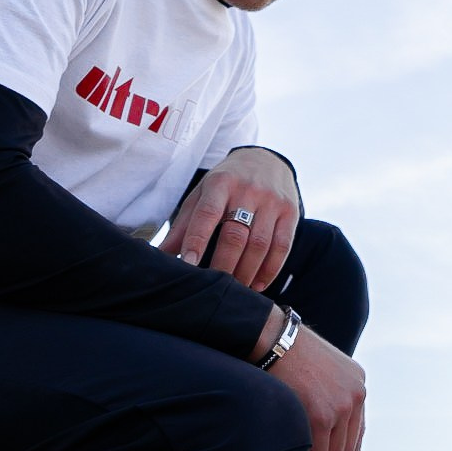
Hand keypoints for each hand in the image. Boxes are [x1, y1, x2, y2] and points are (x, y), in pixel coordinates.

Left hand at [163, 146, 299, 288]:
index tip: (188, 264)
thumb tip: (160, 256)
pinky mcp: (291, 211)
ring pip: (260, 244)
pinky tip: (258, 284)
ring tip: (235, 289)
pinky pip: (282, 246)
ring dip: (246, 272)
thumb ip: (184, 225)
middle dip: (223, 265)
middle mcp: (248, 190)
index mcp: (220, 183)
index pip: (207, 214)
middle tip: (214, 286)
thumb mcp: (202, 194)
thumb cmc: (226, 183)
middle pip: (236, 235)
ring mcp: (272, 201)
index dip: (197, 240)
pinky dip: (270, 270)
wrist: (267, 160)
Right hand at [255, 313, 367, 450]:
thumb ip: (325, 392)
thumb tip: (323, 423)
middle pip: (347, 447)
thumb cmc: (283, 350)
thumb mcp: (315, 368)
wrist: (271, 337)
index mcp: (356, 381)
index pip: (359, 429)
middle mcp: (356, 393)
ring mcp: (342, 405)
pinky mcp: (322, 415)